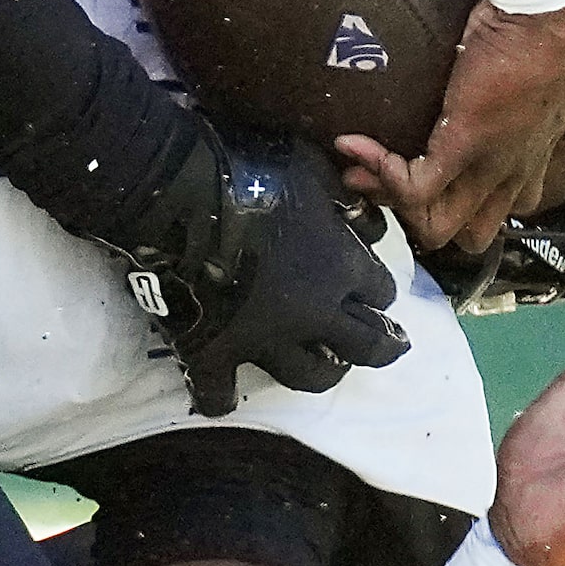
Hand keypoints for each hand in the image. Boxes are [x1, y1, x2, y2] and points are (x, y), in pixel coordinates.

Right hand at [129, 130, 411, 416]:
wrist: (178, 196)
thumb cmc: (249, 171)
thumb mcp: (312, 167)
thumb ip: (345, 199)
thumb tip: (369, 225)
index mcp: (339, 267)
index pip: (380, 290)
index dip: (377, 289)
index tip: (373, 288)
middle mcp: (312, 313)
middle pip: (363, 345)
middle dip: (380, 344)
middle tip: (386, 345)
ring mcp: (263, 340)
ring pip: (308, 375)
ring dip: (323, 372)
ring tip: (326, 367)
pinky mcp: (214, 354)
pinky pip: (219, 393)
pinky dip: (221, 396)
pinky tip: (222, 398)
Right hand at [335, 0, 564, 253]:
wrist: (556, 9)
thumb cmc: (553, 21)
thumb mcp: (540, 63)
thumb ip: (520, 76)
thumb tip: (492, 57)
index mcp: (534, 154)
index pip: (502, 208)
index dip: (463, 203)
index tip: (424, 170)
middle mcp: (514, 170)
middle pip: (469, 235)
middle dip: (425, 218)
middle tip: (389, 182)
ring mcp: (490, 163)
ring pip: (437, 227)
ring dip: (395, 203)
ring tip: (361, 169)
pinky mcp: (465, 143)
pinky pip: (413, 187)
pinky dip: (378, 171)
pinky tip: (354, 145)